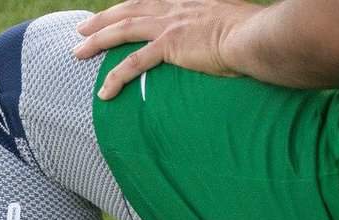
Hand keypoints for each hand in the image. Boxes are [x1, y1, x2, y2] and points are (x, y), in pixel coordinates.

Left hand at [73, 0, 263, 98]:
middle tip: (82, 28)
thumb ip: (218, 25)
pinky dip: (115, 78)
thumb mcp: (234, 19)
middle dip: (102, 19)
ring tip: (77, 52)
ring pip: (123, 31)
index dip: (129, 7)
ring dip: (97, 41)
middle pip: (130, 10)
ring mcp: (171, 24)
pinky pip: (133, 64)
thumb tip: (220, 37)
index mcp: (191, 0)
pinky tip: (103, 92)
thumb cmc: (256, 33)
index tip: (114, 13)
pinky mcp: (170, 45)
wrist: (261, 35)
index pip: (151, 0)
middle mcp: (177, 6)